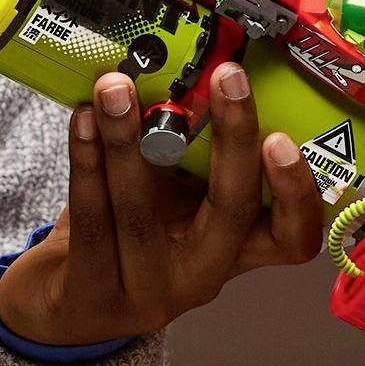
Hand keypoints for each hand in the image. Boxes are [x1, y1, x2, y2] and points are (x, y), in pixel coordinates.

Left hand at [0, 62, 328, 347]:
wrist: (65, 301)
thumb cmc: (127, 232)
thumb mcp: (173, 197)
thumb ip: (191, 152)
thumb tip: (201, 64)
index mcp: (236, 251)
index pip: (294, 238)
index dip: (298, 194)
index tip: (285, 136)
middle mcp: (201, 276)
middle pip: (232, 214)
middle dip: (234, 138)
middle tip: (227, 76)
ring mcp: (148, 292)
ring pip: (143, 214)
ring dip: (129, 140)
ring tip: (116, 86)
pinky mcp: (94, 296)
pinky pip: (92, 219)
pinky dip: (86, 161)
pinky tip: (83, 119)